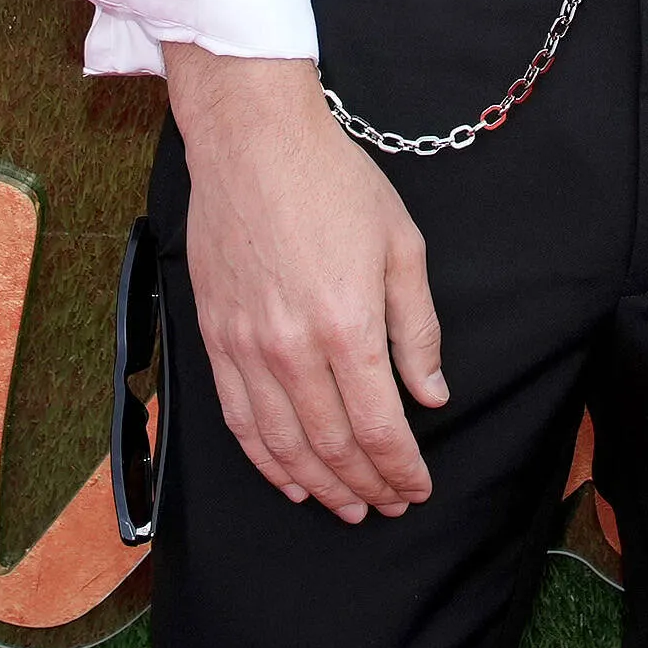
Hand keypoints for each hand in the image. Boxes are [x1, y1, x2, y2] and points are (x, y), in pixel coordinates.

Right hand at [163, 48, 448, 522]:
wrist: (253, 141)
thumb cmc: (334, 183)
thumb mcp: (401, 246)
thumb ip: (417, 329)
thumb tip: (432, 394)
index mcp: (348, 325)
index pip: (381, 427)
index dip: (402, 469)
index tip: (417, 486)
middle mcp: (293, 348)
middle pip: (334, 446)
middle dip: (367, 485)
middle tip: (389, 504)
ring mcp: (247, 347)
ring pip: (283, 445)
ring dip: (319, 485)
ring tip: (346, 505)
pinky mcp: (215, 338)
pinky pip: (238, 420)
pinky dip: (265, 459)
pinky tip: (288, 476)